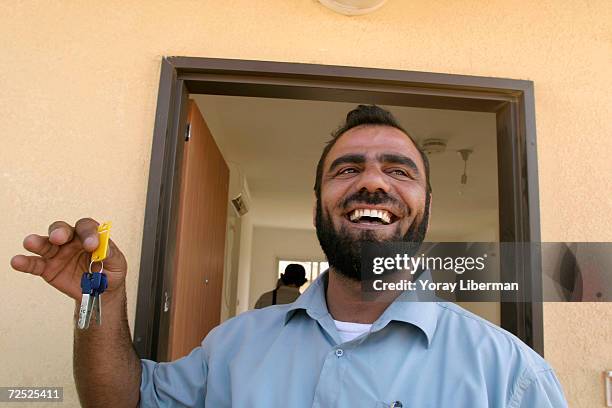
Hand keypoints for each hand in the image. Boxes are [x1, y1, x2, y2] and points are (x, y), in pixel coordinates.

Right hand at [10, 218, 127, 301]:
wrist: (102, 292)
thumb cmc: (110, 272)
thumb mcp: (117, 264)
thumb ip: (110, 255)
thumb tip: (103, 249)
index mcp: (90, 236)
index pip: (87, 228)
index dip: (89, 234)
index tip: (92, 245)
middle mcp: (72, 241)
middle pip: (63, 230)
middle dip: (60, 232)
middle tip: (59, 238)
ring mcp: (58, 253)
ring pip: (46, 244)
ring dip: (38, 242)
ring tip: (30, 242)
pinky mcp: (47, 268)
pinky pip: (35, 264)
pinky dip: (25, 262)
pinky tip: (17, 261)